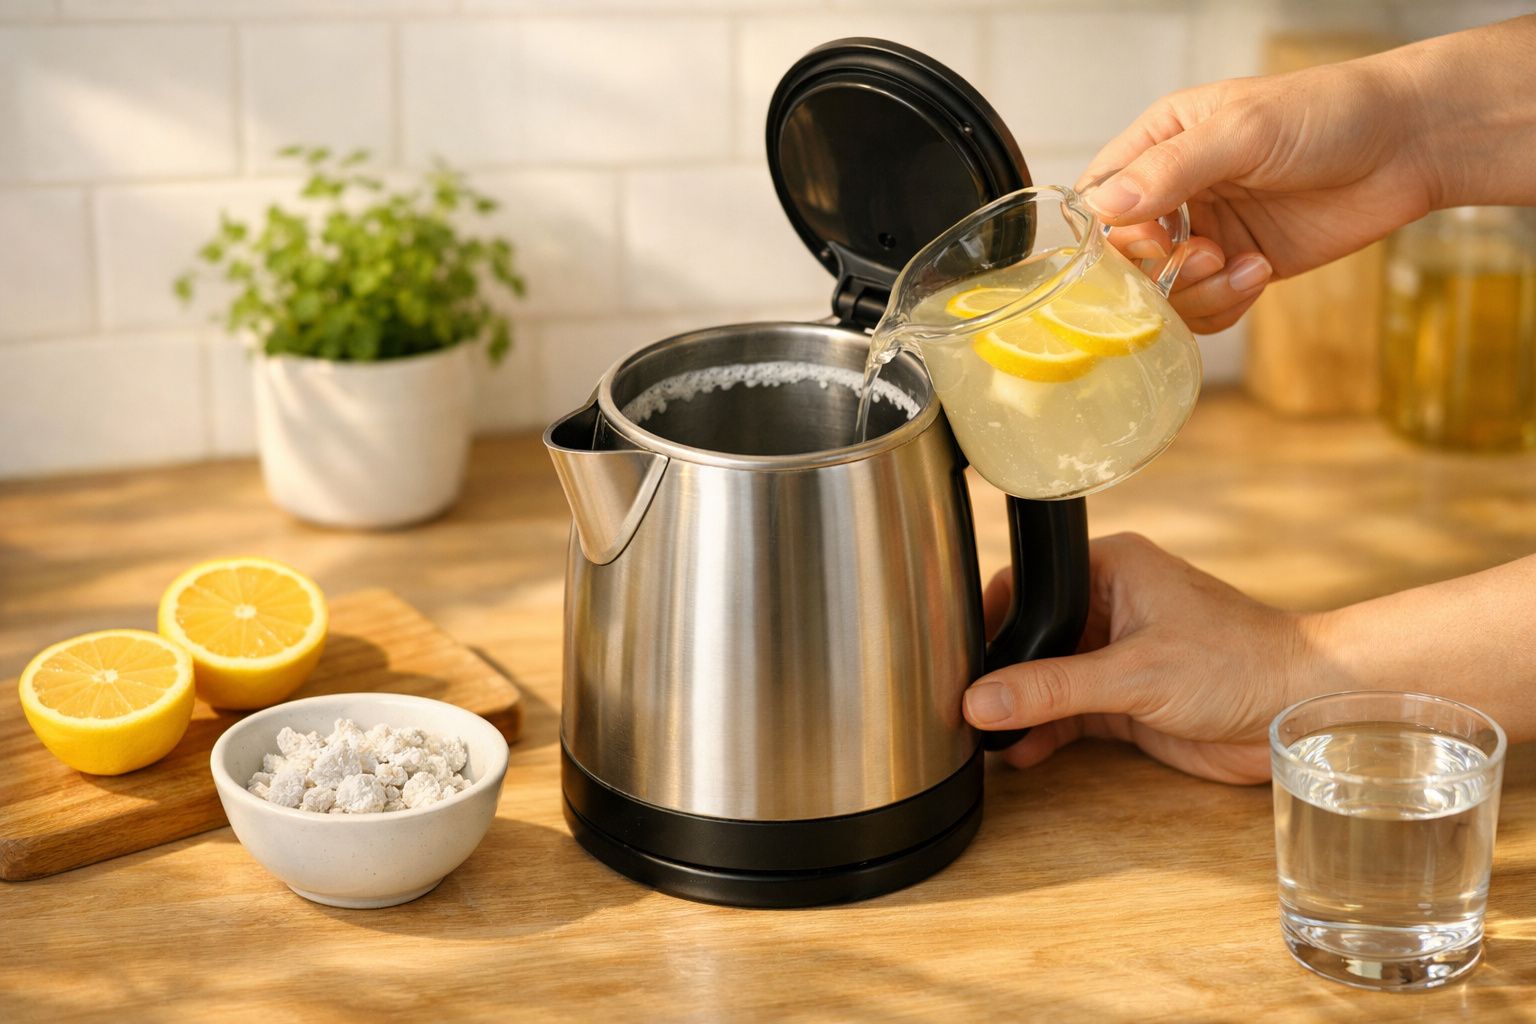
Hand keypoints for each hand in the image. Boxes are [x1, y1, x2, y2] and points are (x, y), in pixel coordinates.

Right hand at [964, 533, 1318, 783]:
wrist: (1302, 709)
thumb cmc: (1239, 661)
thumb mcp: (1134, 673)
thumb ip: (1053, 688)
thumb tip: (980, 702)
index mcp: (1109, 568)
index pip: (1027, 586)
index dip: (990, 620)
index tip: (955, 658)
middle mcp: (1108, 606)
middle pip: (1032, 636)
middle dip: (999, 673)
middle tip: (960, 705)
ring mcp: (1117, 655)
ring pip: (1047, 680)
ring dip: (1021, 709)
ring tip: (982, 738)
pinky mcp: (1128, 700)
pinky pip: (1071, 714)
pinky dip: (1046, 733)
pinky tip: (1021, 753)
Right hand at [1079, 58, 1433, 333]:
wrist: (1410, 144)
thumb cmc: (1330, 114)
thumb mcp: (1243, 131)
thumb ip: (1171, 169)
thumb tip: (1104, 208)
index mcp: (1161, 143)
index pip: (1099, 198)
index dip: (1113, 232)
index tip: (1151, 239)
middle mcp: (1176, 191)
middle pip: (1125, 258)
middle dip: (1159, 270)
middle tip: (1206, 255)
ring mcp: (1207, 232)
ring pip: (1163, 292)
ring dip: (1195, 293)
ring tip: (1242, 266)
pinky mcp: (1240, 266)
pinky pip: (1204, 309)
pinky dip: (1224, 306)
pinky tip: (1260, 274)